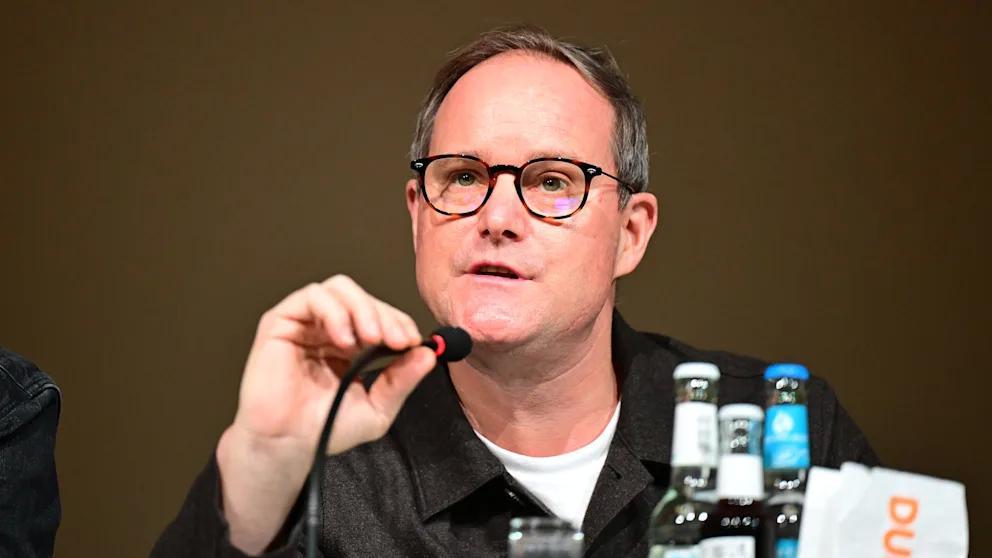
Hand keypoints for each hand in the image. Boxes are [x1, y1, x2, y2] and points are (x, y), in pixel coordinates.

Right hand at [217, 275, 435, 552]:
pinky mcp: (281, 322)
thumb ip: (402, 380)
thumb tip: (429, 355)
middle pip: (363, 299)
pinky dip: (335, 311)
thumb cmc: (324, 429)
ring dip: (364, 308)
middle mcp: (327, 329)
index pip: (380, 317)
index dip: (399, 322)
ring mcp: (305, 323)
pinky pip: (312, 296)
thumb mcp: (378, 407)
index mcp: (349, 346)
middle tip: (398, 340)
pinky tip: (344, 340)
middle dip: (386, 316)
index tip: (413, 342)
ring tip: (373, 338)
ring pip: (340, 289)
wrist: (289, 445)